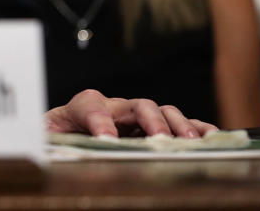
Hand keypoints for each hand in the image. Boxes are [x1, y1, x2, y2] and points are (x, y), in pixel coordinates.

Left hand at [44, 89, 218, 138]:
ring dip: (177, 124)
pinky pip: (177, 123)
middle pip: (135, 104)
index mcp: (80, 109)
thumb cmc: (57, 140)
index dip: (99, 121)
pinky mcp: (151, 126)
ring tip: (189, 140)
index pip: (89, 105)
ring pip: (160, 110)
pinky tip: (210, 137)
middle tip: (159, 138)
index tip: (108, 140)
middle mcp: (111, 108)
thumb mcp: (49, 142)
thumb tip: (54, 154)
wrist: (62, 136)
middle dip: (149, 119)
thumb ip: (54, 144)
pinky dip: (195, 127)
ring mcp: (134, 116)